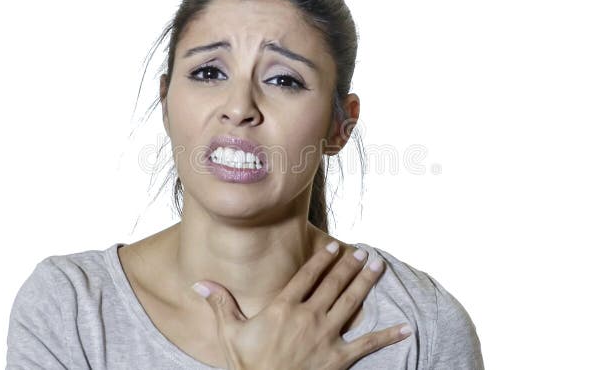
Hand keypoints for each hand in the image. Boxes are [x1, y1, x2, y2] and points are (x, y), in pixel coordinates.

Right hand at [191, 241, 411, 369]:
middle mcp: (308, 317)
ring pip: (351, 302)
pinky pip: (367, 344)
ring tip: (378, 267)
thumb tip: (199, 283)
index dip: (322, 259)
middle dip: (349, 265)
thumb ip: (221, 304)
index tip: (334, 246)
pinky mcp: (339, 359)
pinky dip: (387, 335)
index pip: (307, 275)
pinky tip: (405, 326)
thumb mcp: (230, 334)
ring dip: (366, 283)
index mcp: (283, 308)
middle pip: (333, 283)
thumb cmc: (247, 367)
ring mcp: (326, 337)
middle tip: (362, 251)